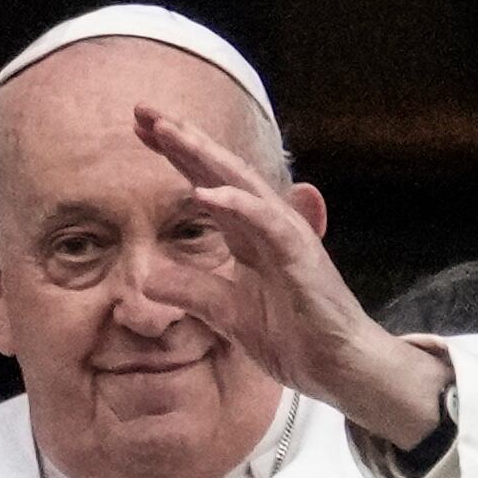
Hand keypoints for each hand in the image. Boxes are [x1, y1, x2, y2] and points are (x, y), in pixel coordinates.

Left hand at [131, 108, 453, 449]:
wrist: (337, 366)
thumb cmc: (293, 336)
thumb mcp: (226, 314)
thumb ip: (190, 291)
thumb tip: (145, 281)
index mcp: (248, 234)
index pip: (206, 183)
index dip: (176, 155)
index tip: (140, 129)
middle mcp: (266, 224)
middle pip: (218, 170)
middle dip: (181, 139)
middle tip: (143, 110)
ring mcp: (285, 235)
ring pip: (240, 183)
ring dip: (202, 155)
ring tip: (167, 131)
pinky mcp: (299, 255)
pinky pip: (264, 222)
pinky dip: (235, 205)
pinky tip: (203, 194)